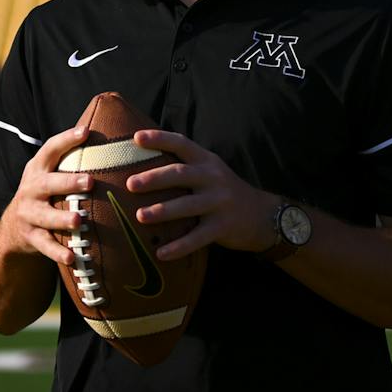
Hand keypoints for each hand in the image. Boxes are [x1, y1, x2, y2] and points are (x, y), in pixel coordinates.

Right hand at [0, 125, 92, 267]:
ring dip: (62, 219)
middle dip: (69, 182)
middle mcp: (30, 189)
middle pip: (48, 183)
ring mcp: (28, 214)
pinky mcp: (31, 237)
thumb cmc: (44, 195)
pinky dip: (58, 252)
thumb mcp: (49, 174)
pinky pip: (45, 246)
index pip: (50, 149)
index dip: (66, 139)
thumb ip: (69, 160)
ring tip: (79, 221)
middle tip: (90, 181)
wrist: (11, 229)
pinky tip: (72, 258)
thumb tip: (110, 135)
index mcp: (38, 169)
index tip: (86, 131)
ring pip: (45, 216)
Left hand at [126, 129, 274, 260]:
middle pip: (180, 173)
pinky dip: (179, 246)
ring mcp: (219, 202)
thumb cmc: (223, 191)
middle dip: (154, 178)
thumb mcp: (210, 170)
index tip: (137, 138)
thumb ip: (185, 166)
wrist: (261, 214)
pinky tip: (161, 253)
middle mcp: (213, 177)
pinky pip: (197, 237)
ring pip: (187, 205)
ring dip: (162, 210)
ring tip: (140, 216)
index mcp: (206, 160)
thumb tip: (143, 164)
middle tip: (130, 183)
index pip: (182, 143)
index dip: (160, 138)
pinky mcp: (223, 226)